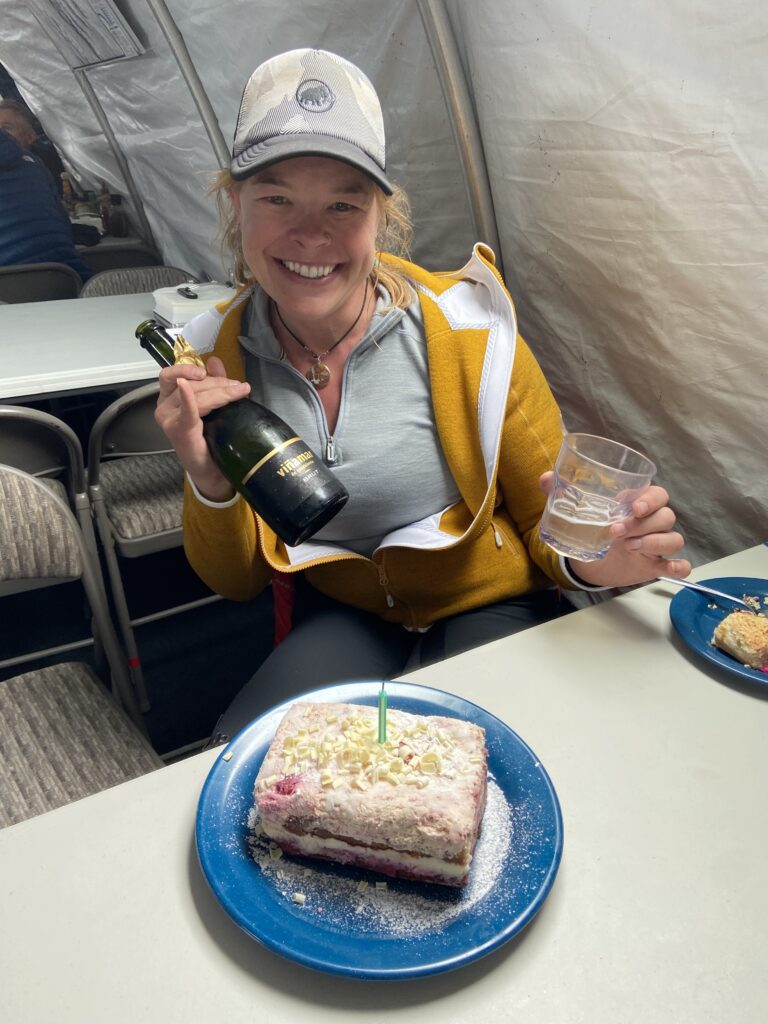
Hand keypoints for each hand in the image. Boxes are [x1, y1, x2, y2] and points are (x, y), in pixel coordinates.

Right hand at [155, 355, 250, 500]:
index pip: (176, 375)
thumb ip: (211, 382)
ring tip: (240, 392)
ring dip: (221, 392)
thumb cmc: (208, 438)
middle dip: (218, 383)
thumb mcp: (211, 405)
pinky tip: (186, 387)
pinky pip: (186, 410)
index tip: (208, 371)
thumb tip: (214, 360)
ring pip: (197, 395)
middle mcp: (164, 407)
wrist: (211, 469)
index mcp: (168, 397)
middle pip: (192, 384)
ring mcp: (168, 419)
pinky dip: (188, 398)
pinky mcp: (178, 430)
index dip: (190, 369)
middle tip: (240, 387)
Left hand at [538, 472, 691, 586]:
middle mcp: (651, 522)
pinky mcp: (656, 565)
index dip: (651, 499)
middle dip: (643, 523)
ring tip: (628, 547)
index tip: (634, 507)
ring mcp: (656, 544)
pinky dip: (679, 566)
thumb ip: (560, 493)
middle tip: (616, 531)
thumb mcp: (576, 511)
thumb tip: (545, 479)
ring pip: (673, 538)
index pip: (658, 494)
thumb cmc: (591, 527)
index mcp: (638, 503)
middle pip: (666, 516)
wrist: (589, 561)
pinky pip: (681, 564)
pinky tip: (667, 568)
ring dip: (655, 542)